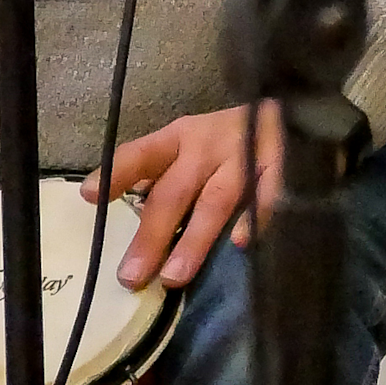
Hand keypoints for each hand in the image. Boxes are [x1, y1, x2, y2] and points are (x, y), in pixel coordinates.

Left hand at [83, 104, 287, 290]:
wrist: (298, 108)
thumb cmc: (233, 136)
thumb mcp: (193, 143)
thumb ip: (164, 173)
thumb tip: (115, 207)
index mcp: (181, 137)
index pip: (142, 154)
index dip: (117, 174)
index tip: (88, 196)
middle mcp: (208, 145)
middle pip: (174, 191)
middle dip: (152, 235)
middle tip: (132, 276)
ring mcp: (246, 154)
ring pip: (215, 200)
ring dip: (194, 239)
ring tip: (174, 276)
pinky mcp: (283, 163)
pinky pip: (268, 194)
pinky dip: (256, 218)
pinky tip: (242, 243)